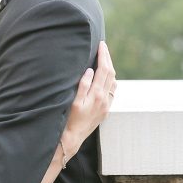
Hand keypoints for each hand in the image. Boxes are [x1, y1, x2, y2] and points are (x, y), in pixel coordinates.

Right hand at [62, 41, 116, 159]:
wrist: (73, 137)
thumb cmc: (69, 119)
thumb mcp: (73, 101)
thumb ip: (83, 85)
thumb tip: (90, 70)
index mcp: (96, 95)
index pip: (103, 70)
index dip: (103, 56)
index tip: (101, 45)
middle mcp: (104, 99)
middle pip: (110, 73)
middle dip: (108, 58)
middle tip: (104, 47)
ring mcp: (106, 105)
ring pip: (113, 82)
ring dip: (110, 68)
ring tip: (104, 59)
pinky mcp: (106, 110)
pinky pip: (112, 91)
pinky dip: (110, 80)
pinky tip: (106, 77)